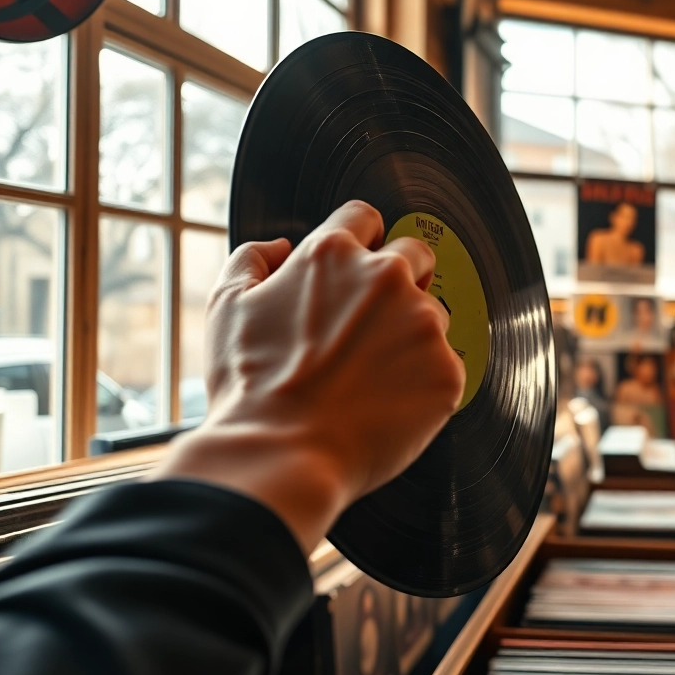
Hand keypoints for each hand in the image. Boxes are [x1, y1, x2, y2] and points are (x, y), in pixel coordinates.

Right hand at [155, 201, 465, 549]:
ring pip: (432, 314)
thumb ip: (254, 259)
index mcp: (333, 255)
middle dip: (397, 280)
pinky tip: (387, 403)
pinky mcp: (447, 371)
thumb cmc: (250, 388)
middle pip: (414, 255)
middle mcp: (386, 277)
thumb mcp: (226, 306)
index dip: (358, 242)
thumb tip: (281, 247)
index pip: (365, 218)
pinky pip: (445, 366)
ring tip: (369, 376)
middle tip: (369, 326)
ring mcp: (423, 324)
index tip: (356, 268)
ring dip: (411, 335)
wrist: (282, 455)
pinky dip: (423, 381)